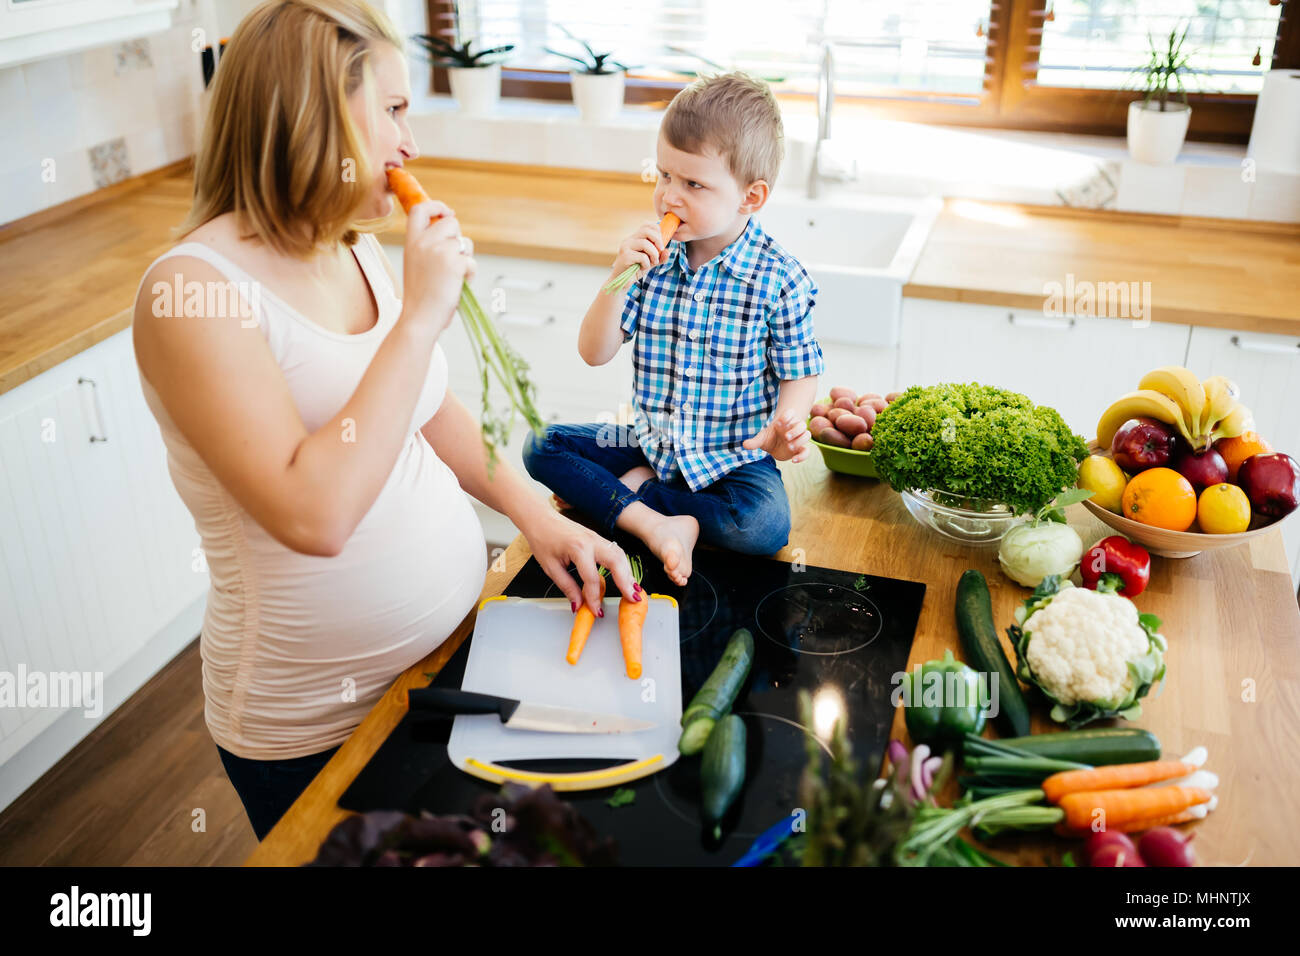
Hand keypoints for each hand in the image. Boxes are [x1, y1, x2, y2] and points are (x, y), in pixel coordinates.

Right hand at [399, 199, 474, 336]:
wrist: (419, 318)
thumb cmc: (421, 298)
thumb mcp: (417, 264)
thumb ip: (428, 247)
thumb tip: (452, 237)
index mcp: (411, 242)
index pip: (420, 209)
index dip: (437, 206)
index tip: (448, 212)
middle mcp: (424, 242)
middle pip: (452, 223)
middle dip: (458, 239)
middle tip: (454, 259)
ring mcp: (439, 251)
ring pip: (465, 242)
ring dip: (465, 258)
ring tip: (454, 277)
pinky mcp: (454, 263)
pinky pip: (471, 261)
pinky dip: (470, 274)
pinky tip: (459, 285)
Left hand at [519, 507, 638, 615]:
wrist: (540, 518)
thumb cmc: (542, 539)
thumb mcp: (551, 567)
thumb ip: (567, 587)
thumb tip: (578, 604)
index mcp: (578, 548)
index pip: (592, 578)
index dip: (595, 597)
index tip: (596, 611)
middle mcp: (592, 541)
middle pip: (616, 562)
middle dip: (626, 582)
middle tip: (633, 598)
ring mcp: (597, 537)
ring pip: (620, 555)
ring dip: (628, 573)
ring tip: (633, 590)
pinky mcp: (598, 538)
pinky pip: (615, 552)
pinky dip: (623, 565)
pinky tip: (625, 577)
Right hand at [610, 220, 668, 279]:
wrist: (621, 282)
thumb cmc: (635, 270)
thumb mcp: (651, 262)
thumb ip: (660, 257)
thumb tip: (667, 251)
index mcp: (635, 238)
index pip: (646, 225)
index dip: (657, 231)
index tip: (660, 243)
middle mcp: (629, 240)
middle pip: (646, 230)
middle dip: (658, 240)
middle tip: (660, 251)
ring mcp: (625, 247)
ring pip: (645, 244)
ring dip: (654, 254)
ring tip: (653, 262)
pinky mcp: (625, 256)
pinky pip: (642, 257)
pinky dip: (647, 263)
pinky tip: (643, 267)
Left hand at [742, 409, 810, 462]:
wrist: (775, 447)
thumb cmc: (769, 438)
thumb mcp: (761, 439)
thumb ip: (755, 441)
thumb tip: (744, 445)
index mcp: (785, 422)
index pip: (791, 413)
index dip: (787, 416)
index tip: (779, 422)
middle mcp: (794, 428)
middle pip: (802, 424)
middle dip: (795, 430)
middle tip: (786, 437)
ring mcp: (798, 438)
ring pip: (806, 435)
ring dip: (799, 441)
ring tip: (789, 447)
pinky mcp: (800, 449)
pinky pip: (806, 451)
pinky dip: (802, 456)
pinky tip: (793, 460)